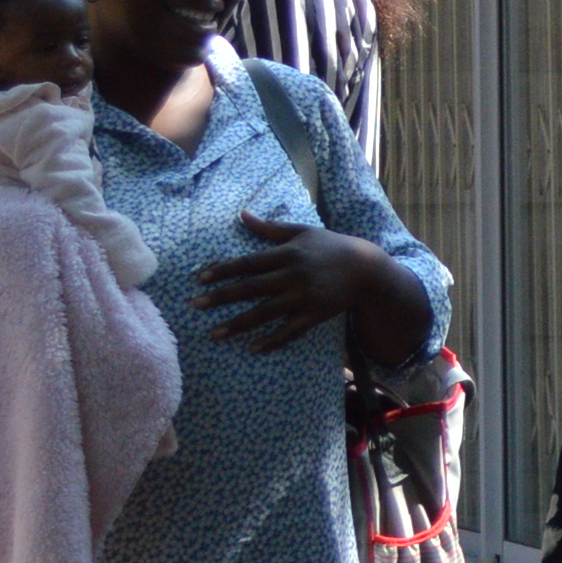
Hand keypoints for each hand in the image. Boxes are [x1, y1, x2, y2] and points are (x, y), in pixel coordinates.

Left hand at [197, 211, 399, 348]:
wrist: (366, 269)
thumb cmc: (331, 246)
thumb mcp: (302, 231)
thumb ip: (269, 228)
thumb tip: (242, 214)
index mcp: (288, 254)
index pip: (248, 263)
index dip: (223, 270)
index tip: (199, 279)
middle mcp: (293, 276)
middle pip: (251, 288)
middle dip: (221, 297)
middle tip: (195, 305)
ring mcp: (304, 297)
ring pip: (265, 313)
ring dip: (238, 324)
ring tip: (213, 334)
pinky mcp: (315, 315)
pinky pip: (290, 331)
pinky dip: (272, 340)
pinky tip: (253, 348)